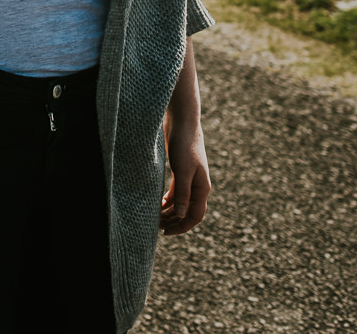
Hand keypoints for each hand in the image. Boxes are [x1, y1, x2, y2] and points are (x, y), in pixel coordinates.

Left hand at [160, 116, 210, 234]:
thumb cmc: (185, 145)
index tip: (166, 232)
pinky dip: (167, 201)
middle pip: (187, 212)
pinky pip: (176, 193)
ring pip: (181, 204)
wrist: (182, 123)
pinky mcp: (180, 172)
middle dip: (173, 222)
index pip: (195, 216)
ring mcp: (189, 180)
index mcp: (202, 188)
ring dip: (169, 212)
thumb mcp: (183, 170)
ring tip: (154, 218)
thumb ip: (183, 193)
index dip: (182, 227)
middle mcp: (197, 186)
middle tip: (156, 227)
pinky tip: (158, 204)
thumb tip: (183, 215)